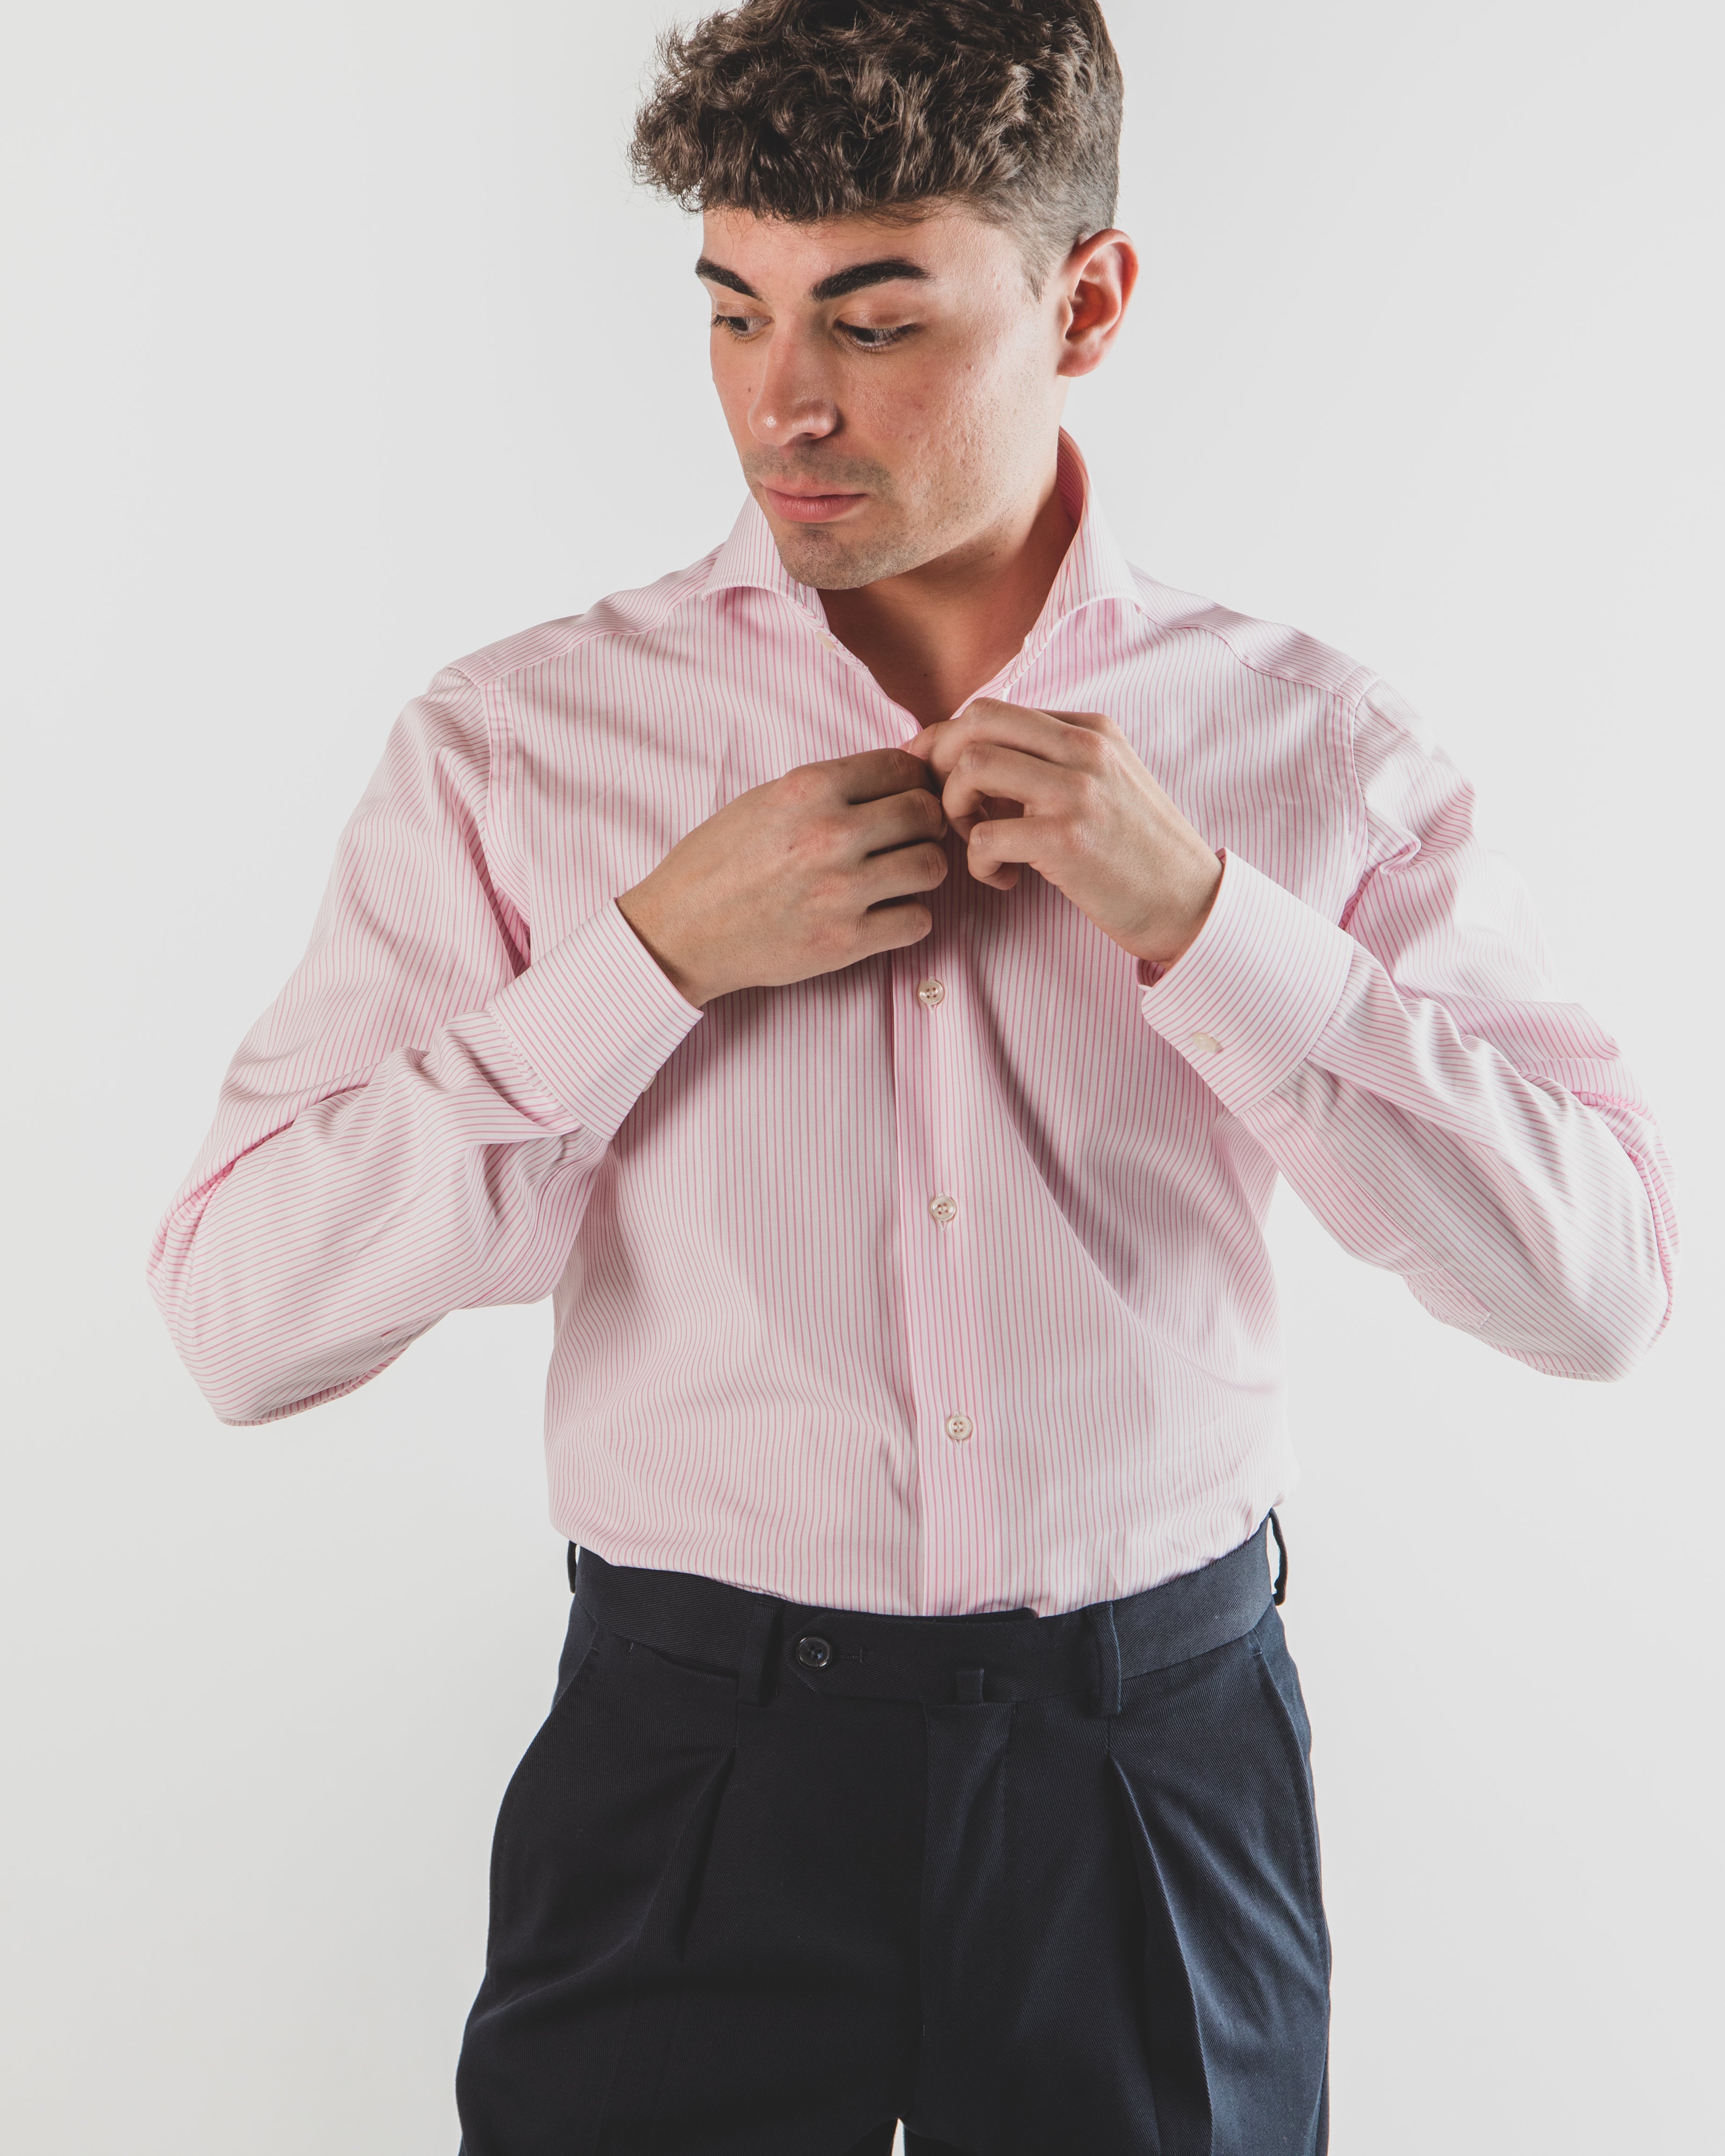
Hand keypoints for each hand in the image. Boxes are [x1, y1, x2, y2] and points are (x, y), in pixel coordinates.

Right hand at [616, 749, 947, 1005]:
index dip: (912, 780)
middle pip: (925, 813)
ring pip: (932, 866)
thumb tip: (896, 777)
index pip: (901, 766)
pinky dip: (908, 918)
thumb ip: (830, 787)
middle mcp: (829, 834)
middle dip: (925, 823)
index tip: (906, 795)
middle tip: (909, 837)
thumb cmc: (719, 863)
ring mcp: (840, 890)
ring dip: (921, 870)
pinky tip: (884, 914)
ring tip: (897, 876)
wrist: (681, 931)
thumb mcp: (765, 800)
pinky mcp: (846, 942)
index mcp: (808, 788)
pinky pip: (918, 921)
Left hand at [910, 699, 1221, 967]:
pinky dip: (978, 865)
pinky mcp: (1066, 840)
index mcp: (1090, 729)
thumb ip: (1049, 762)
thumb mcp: (1103, 784)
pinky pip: (983, 837)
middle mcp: (1085, 749)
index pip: (991, 711)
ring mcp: (1077, 791)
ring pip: (972, 768)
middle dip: (942, 766)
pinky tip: (1005, 880)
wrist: (1190, 903)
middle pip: (974, 725)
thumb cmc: (1136, 852)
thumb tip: (967, 754)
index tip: (932, 776)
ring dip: (957, 810)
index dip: (946, 742)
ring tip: (980, 841)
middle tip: (950, 809)